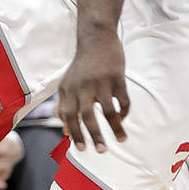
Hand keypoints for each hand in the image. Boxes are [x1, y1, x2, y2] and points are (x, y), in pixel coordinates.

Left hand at [57, 32, 128, 152]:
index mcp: (68, 89)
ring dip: (116, 128)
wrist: (96, 38)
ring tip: (122, 140)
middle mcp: (83, 86)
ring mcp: (101, 82)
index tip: (81, 149)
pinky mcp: (117, 77)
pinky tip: (123, 118)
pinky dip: (124, 112)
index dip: (74, 133)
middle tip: (101, 151)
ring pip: (108, 111)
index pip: (68, 115)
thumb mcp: (68, 83)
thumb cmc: (82, 66)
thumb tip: (65, 132)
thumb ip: (64, 106)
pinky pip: (123, 100)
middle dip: (95, 136)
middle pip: (87, 116)